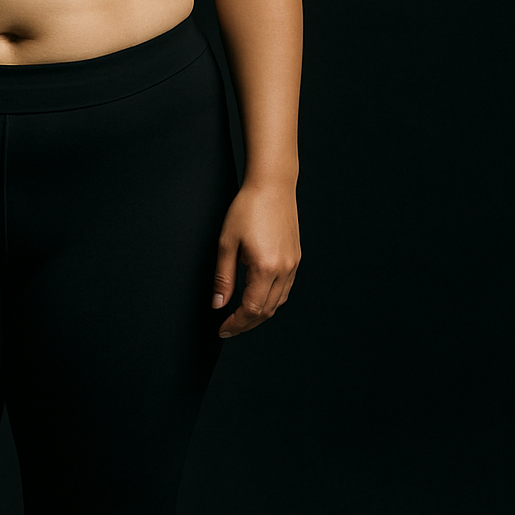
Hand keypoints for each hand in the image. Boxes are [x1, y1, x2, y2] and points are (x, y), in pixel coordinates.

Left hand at [212, 181, 299, 337]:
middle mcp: (284, 270)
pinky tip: (258, 298)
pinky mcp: (296, 258)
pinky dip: (271, 300)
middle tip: (228, 328)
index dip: (236, 323)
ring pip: (278, 302)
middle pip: (267, 310)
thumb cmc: (247, 208)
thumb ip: (223, 277)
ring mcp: (293, 264)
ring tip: (241, 317)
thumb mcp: (227, 242)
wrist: (272, 185)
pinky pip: (285, 289)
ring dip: (260, 314)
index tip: (222, 329)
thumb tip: (219, 304)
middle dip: (247, 323)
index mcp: (266, 267)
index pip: (251, 309)